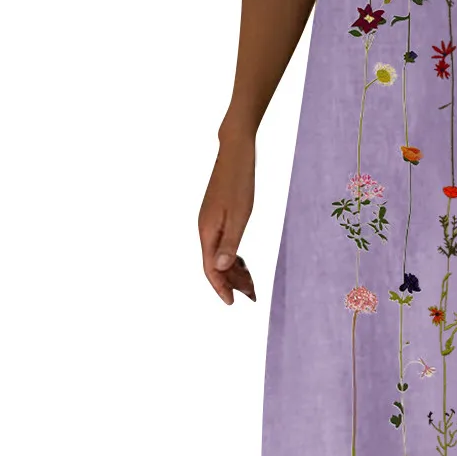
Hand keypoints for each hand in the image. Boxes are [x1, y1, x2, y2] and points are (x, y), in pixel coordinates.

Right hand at [198, 131, 255, 303]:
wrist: (236, 152)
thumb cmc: (240, 181)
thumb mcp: (240, 214)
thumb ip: (230, 242)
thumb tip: (220, 268)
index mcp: (208, 231)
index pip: (211, 268)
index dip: (221, 287)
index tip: (233, 303)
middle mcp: (205, 229)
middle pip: (214, 264)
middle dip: (230, 282)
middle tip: (251, 295)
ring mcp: (210, 221)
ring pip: (218, 254)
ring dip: (233, 270)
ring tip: (250, 283)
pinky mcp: (217, 215)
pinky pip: (222, 242)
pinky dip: (232, 255)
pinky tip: (242, 261)